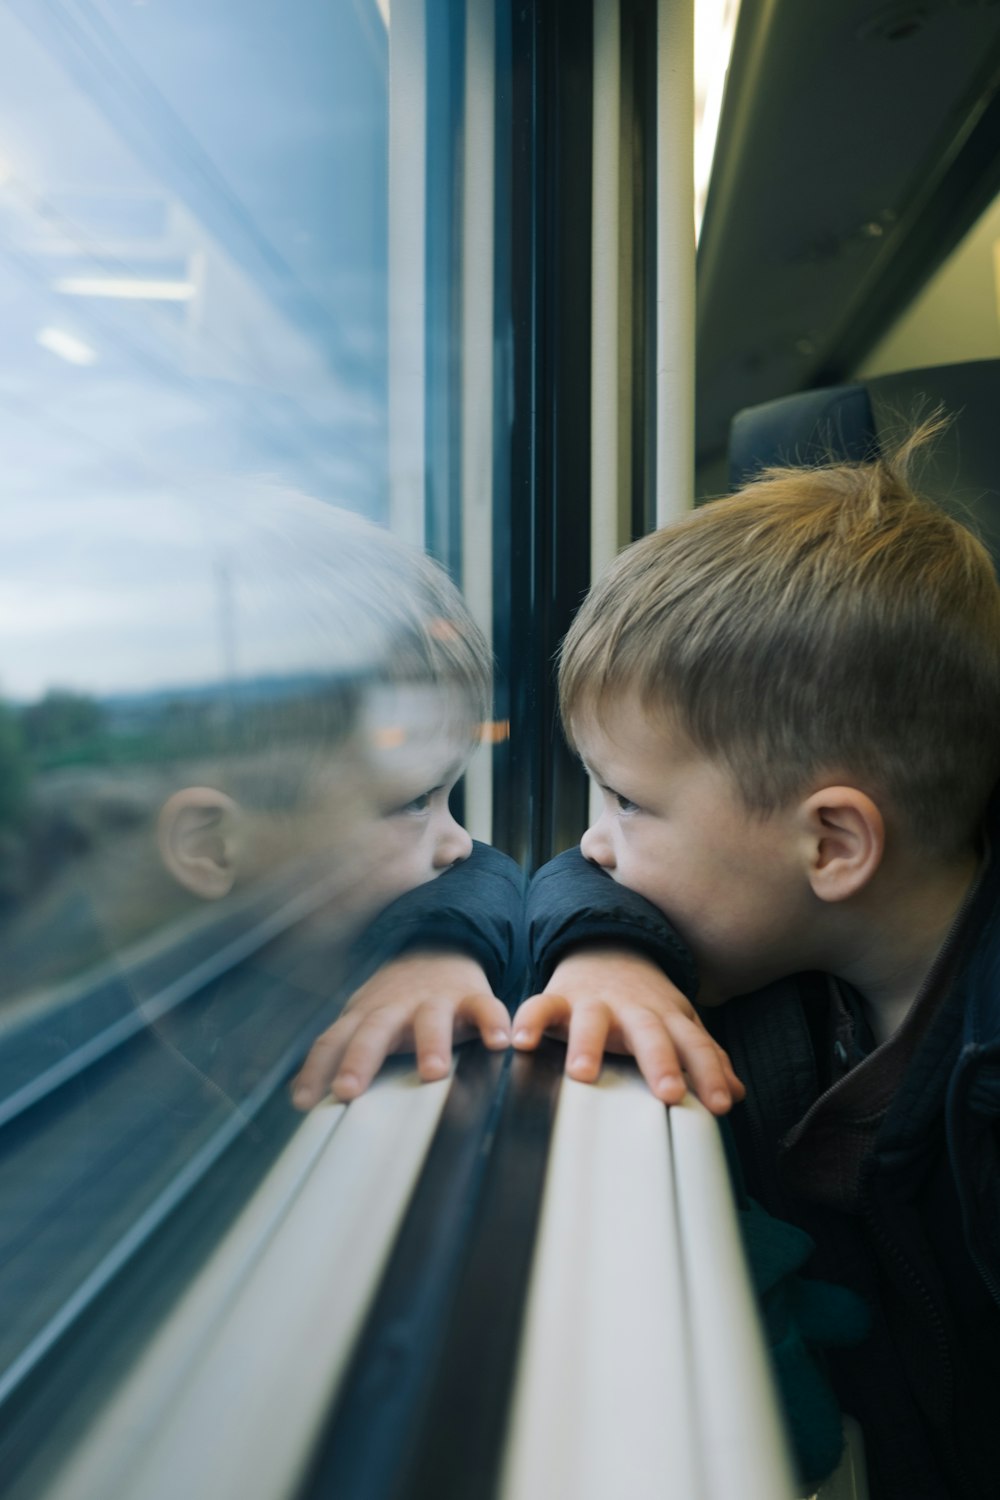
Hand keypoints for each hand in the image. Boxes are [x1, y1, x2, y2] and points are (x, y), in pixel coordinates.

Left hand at [291, 950, 510, 1106]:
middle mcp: (395, 1007)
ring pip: (430, 1019)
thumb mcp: (362, 1019)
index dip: (316, 1069)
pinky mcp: (470, 997)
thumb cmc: (396, 1000)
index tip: (303, 1101)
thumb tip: (298, 1094)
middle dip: (360, 1059)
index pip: (333, 1040)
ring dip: (431, 1043)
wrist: (440, 947)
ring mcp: (434, 1000)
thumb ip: (338, 1051)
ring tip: (432, 1072)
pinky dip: (493, 1022)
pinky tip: (500, 1042)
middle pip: (373, 1031)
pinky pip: (485, 1007)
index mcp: (365, 1015)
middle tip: (349, 1089)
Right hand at [511, 946, 744, 1112]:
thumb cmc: (646, 1000)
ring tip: (583, 1074)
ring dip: (587, 1044)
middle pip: (650, 1033)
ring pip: (592, 1020)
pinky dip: (530, 1021)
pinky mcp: (560, 998)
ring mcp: (595, 1002)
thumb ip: (705, 1056)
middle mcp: (634, 1009)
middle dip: (659, 1061)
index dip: (710, 1073)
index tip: (720, 1104)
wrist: (606, 946)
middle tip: (668, 1093)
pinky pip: (541, 1006)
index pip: (695, 1045)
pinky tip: (520, 1043)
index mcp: (668, 1017)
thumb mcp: (679, 1022)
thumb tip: (738, 1093)